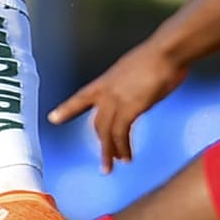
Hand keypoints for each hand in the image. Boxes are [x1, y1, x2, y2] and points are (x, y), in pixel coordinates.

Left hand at [49, 40, 186, 173]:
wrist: (166, 52)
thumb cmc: (157, 58)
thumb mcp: (134, 72)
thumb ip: (128, 86)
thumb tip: (133, 95)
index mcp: (106, 81)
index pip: (81, 97)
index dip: (67, 109)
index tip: (53, 118)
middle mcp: (107, 91)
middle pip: (97, 123)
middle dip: (101, 144)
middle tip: (105, 161)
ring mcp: (117, 99)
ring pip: (105, 133)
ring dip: (109, 153)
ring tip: (111, 167)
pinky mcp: (130, 108)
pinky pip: (121, 134)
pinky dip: (123, 148)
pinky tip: (127, 157)